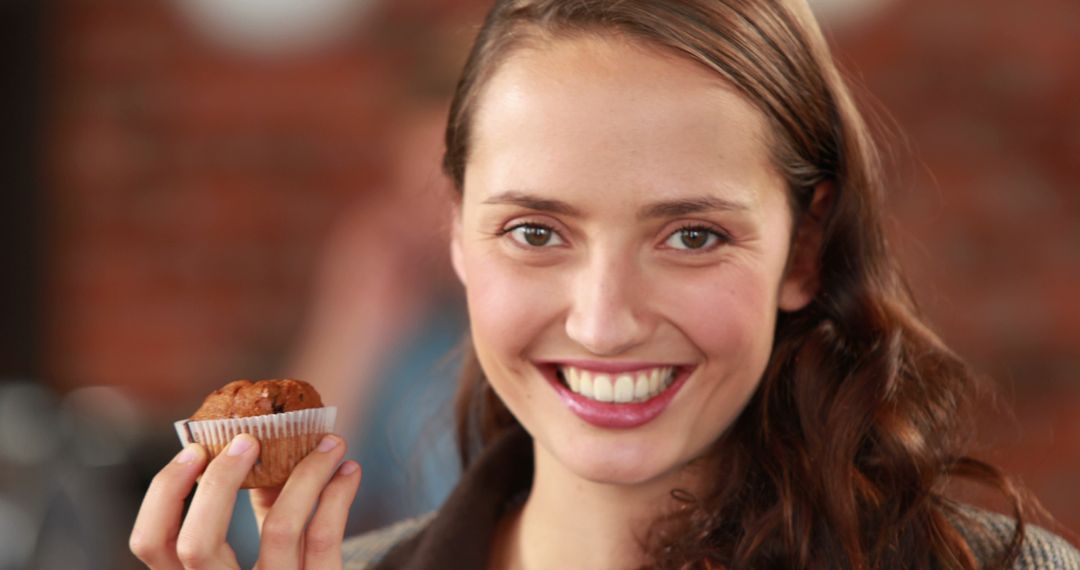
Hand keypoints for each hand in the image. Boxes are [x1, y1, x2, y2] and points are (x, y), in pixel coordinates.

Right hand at [130, 434, 360, 568]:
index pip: (153, 544)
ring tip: (329, 444)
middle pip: (197, 545)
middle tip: (248, 440)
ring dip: (307, 474)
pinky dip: (338, 495)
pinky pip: (324, 538)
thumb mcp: (263, 557)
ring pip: (279, 529)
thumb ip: (256, 513)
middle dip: (220, 482)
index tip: (196, 450)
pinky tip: (349, 471)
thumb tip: (259, 449)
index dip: (166, 494)